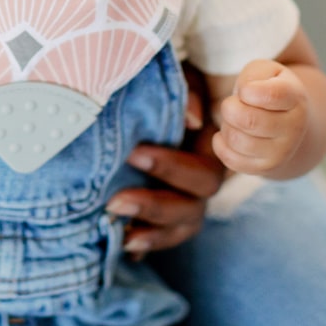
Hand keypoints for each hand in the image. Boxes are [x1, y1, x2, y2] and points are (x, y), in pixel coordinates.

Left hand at [107, 65, 224, 255]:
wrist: (159, 100)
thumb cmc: (171, 87)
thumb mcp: (183, 80)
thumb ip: (189, 94)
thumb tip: (194, 119)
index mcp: (210, 153)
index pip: (202, 172)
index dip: (171, 167)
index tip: (133, 153)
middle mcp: (201, 184)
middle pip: (190, 208)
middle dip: (153, 206)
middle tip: (115, 200)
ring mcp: (187, 202)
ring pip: (178, 229)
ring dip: (148, 232)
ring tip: (116, 230)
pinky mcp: (166, 215)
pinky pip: (160, 237)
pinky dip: (143, 244)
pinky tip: (121, 245)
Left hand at [211, 59, 308, 174]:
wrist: (285, 121)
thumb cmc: (267, 89)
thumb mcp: (263, 71)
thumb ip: (253, 75)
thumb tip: (245, 94)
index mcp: (295, 98)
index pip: (271, 95)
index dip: (248, 90)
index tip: (246, 90)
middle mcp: (295, 128)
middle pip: (247, 120)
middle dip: (230, 108)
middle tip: (234, 104)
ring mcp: (282, 152)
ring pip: (236, 140)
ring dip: (226, 125)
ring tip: (235, 119)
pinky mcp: (265, 168)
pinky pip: (231, 159)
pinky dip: (221, 144)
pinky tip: (231, 132)